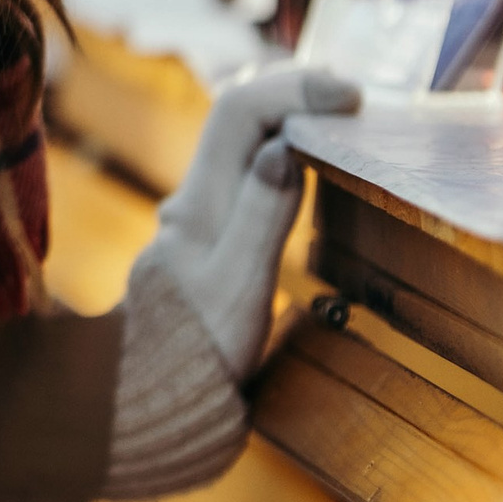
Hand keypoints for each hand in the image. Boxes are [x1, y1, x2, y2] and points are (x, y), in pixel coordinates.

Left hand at [104, 64, 359, 500]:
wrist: (148, 412)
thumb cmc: (192, 357)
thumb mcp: (236, 290)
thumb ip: (262, 218)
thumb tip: (285, 146)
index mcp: (201, 203)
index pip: (242, 111)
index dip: (296, 89)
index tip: (352, 97)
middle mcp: (195, 204)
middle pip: (241, 120)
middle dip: (294, 95)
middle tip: (354, 102)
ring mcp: (199, 227)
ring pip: (244, 150)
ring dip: (291, 125)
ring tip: (344, 127)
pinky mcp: (210, 252)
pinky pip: (248, 183)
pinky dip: (285, 162)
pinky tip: (313, 176)